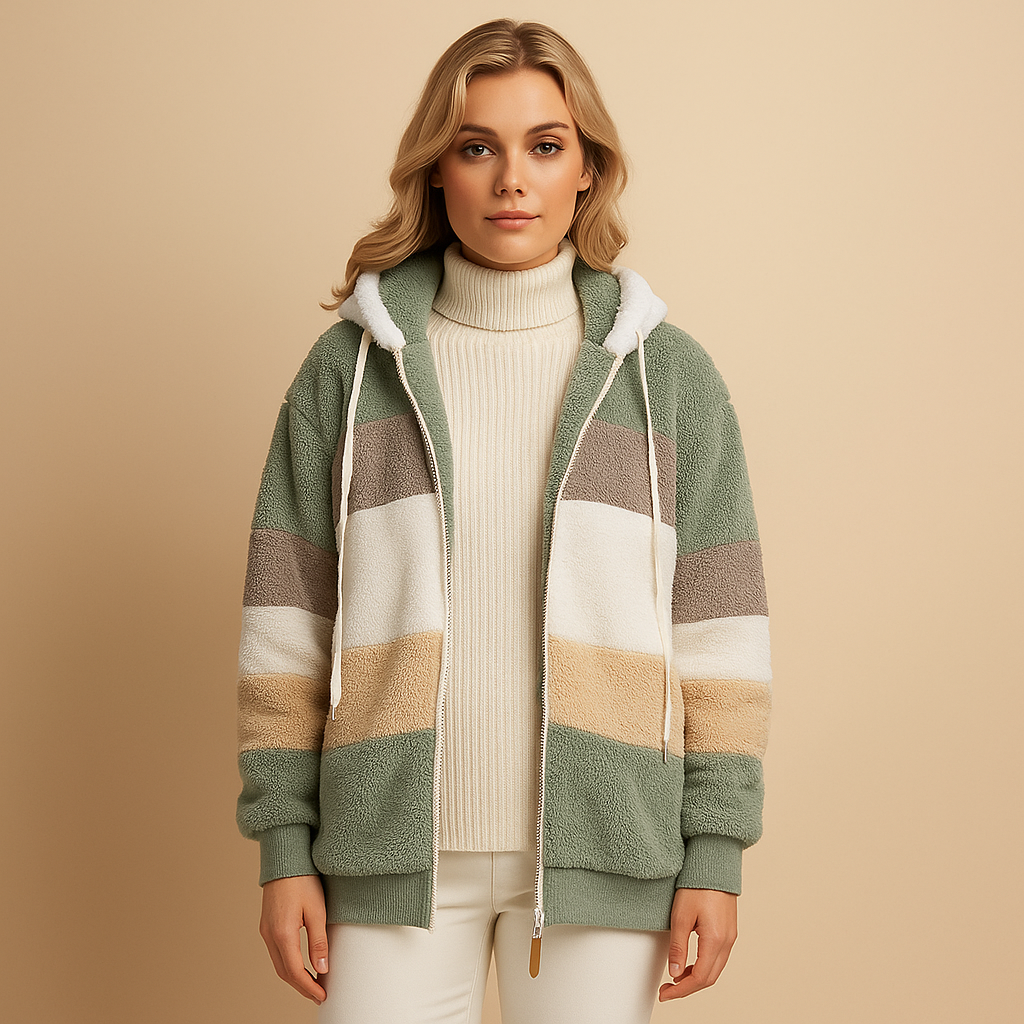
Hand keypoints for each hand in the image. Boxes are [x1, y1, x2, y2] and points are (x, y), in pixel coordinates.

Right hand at [259, 874, 329, 1004]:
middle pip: (284, 972)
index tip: (322, 995)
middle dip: (301, 987)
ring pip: (278, 964)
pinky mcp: (267, 925)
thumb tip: (322, 968)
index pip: (295, 972)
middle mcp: (269, 935)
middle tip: (319, 994)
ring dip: (294, 977)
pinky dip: (288, 964)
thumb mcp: (317, 910)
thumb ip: (319, 942)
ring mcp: (266, 930)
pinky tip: (300, 965)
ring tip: (312, 983)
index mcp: (282, 934)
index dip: (309, 987)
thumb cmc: (303, 880)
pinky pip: (276, 953)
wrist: (285, 860)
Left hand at [658, 887, 737, 1000]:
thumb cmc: (697, 886)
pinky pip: (717, 958)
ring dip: (696, 979)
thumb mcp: (681, 916)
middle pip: (709, 978)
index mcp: (715, 940)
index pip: (700, 978)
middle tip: (666, 990)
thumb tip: (675, 974)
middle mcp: (727, 941)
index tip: (664, 994)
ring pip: (714, 970)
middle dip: (688, 988)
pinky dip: (703, 967)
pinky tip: (689, 964)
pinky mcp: (728, 931)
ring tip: (675, 979)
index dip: (681, 991)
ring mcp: (730, 936)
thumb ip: (678, 948)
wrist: (713, 865)